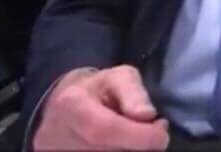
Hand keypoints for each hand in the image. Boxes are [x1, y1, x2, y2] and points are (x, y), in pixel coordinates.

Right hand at [33, 66, 169, 150]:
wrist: (63, 107)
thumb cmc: (97, 89)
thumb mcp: (119, 77)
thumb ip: (134, 93)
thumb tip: (147, 115)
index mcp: (72, 104)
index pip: (104, 129)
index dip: (138, 136)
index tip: (161, 135)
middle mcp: (58, 134)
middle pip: (109, 151)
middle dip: (139, 146)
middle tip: (155, 135)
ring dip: (131, 150)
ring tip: (137, 137)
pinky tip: (125, 146)